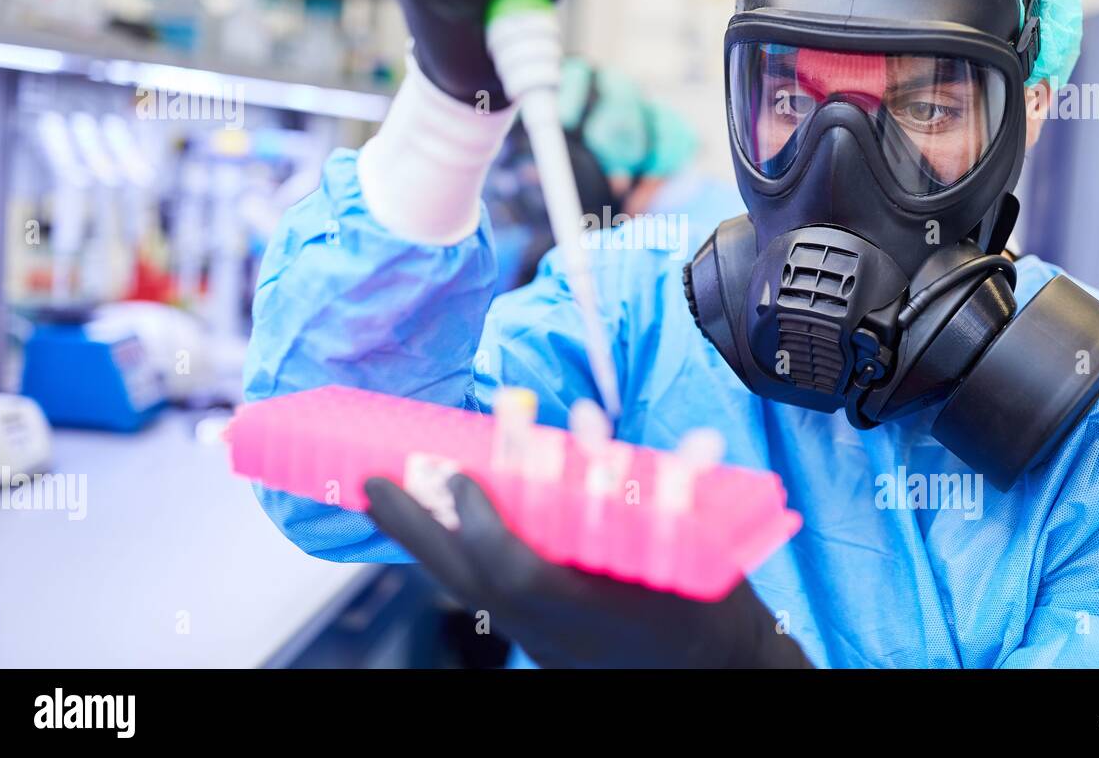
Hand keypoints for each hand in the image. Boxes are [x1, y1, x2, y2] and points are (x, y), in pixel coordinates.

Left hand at [364, 475, 811, 667]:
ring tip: (389, 505)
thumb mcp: (694, 546)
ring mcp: (546, 645)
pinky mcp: (545, 644)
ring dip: (427, 545)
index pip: (514, 571)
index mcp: (595, 608)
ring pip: (470, 596)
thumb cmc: (714, 610)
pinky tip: (441, 535)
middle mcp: (558, 632)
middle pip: (469, 583)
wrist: (723, 676)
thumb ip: (642, 485)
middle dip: (416, 532)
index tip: (460, 476)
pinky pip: (487, 601)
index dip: (482, 524)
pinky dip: (457, 561)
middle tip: (374, 485)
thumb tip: (585, 421)